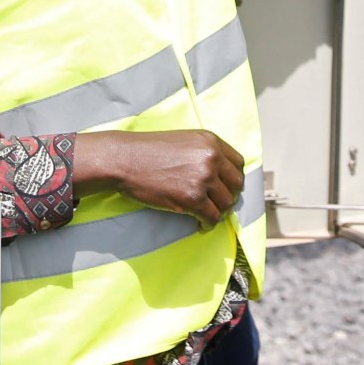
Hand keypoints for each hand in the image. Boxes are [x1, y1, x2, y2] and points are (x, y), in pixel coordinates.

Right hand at [75, 129, 244, 225]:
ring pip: (227, 203)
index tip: (225, 187)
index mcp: (211, 141)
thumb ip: (204, 153)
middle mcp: (212, 158)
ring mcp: (203, 178)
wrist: (125, 159)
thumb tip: (219, 174)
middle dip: (228, 196)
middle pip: (236, 184)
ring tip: (206, 214)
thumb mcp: (184, 141)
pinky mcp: (193, 198)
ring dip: (219, 212)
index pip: (238, 163)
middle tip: (217, 203)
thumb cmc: (148, 151)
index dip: (233, 178)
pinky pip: (213, 217)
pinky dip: (208, 224)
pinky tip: (200, 224)